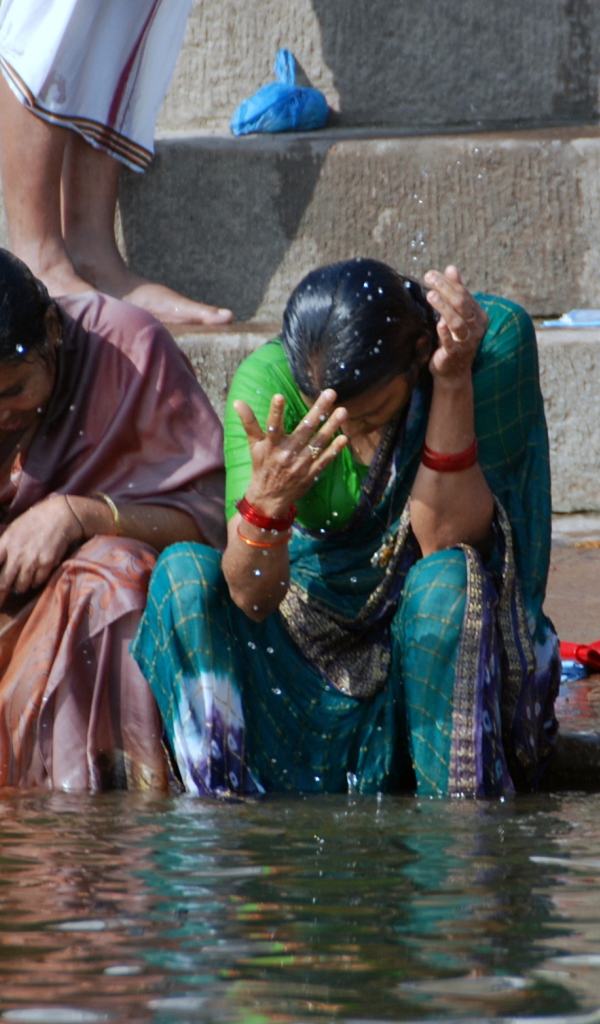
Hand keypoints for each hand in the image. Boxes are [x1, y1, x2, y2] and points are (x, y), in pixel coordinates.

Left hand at [0, 495, 81, 605]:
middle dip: (1, 596)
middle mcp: (17, 553)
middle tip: (0, 603)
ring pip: (21, 586)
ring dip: (20, 588)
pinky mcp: (47, 563)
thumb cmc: (34, 522)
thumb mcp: (13, 531)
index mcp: (5, 543)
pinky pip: (37, 582)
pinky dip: (35, 582)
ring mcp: (33, 559)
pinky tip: (35, 576)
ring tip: (21, 584)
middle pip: (4, 583)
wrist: (60, 515)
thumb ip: (3, 547)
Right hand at [233, 389, 347, 516]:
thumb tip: (237, 402)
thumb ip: (249, 423)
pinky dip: (335, 449)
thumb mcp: (253, 445)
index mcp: (271, 446)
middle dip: (318, 410)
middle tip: (330, 393)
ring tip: (343, 411)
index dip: (275, 412)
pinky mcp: (310, 474)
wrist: (268, 499)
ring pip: (318, 442)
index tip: (279, 396)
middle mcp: (286, 454)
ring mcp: (300, 464)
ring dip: (332, 426)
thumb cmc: (261, 467)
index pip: (272, 426)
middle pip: (304, 429)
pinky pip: (325, 460)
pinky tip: (344, 437)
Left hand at [424, 265, 488, 381]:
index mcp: (479, 316)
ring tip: (430, 295)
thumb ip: (456, 292)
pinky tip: (439, 323)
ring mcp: (467, 342)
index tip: (431, 275)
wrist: (452, 371)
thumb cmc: (454, 338)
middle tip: (429, 279)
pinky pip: (451, 342)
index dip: (448, 283)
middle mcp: (476, 328)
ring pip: (457, 321)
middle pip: (461, 304)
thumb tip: (451, 268)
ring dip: (443, 307)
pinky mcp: (455, 354)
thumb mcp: (456, 314)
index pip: (464, 294)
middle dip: (444, 289)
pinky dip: (445, 332)